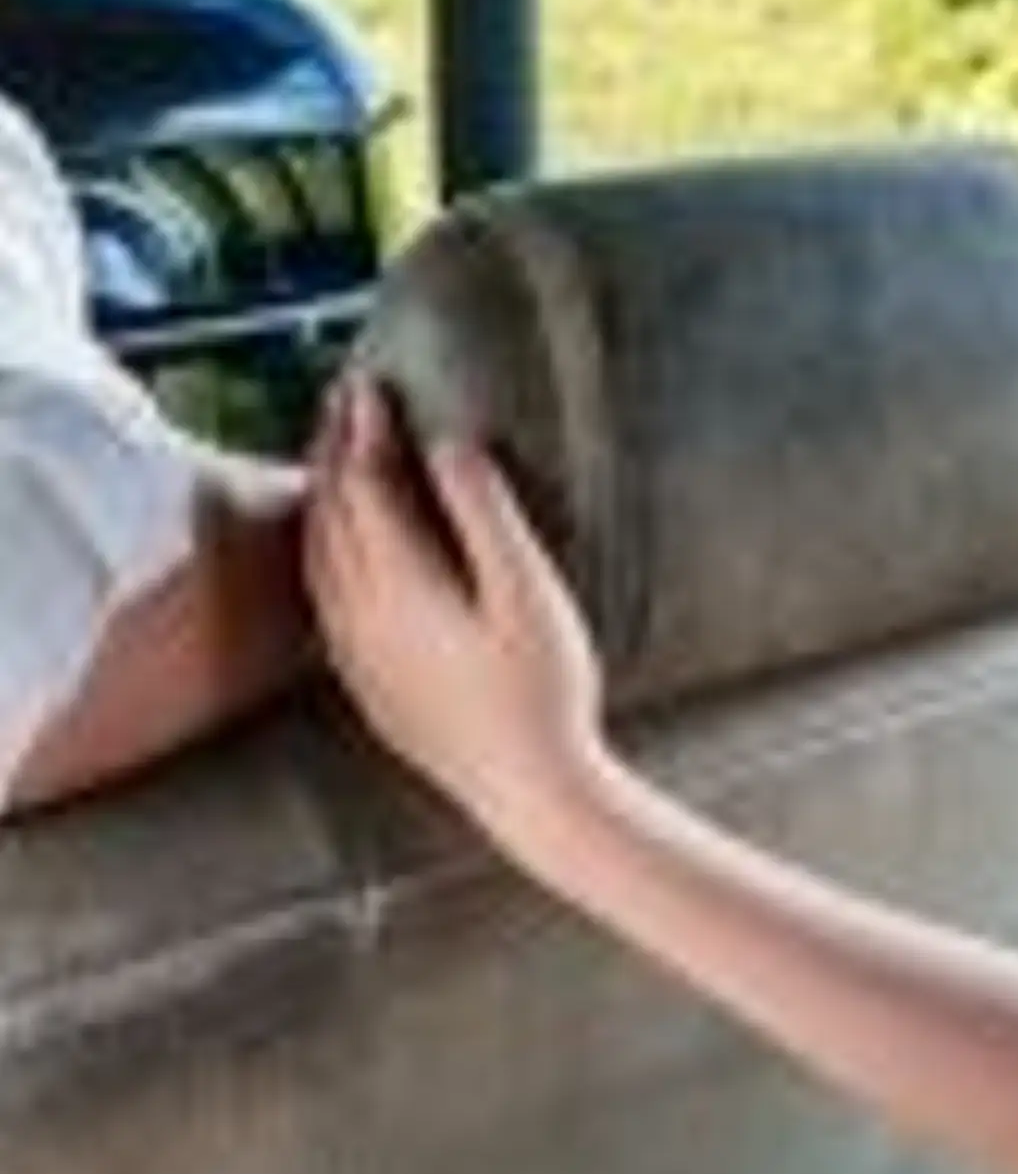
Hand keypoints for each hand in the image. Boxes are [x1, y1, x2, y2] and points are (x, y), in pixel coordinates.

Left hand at [304, 379, 610, 867]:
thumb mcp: (528, 590)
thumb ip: (485, 513)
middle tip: (343, 399)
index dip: (364, 430)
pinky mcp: (368, 684)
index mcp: (398, 588)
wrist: (530, 792)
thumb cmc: (543, 690)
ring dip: (322, 496)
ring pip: (318, 557)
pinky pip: (323, 597)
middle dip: (334, 451)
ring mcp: (357, 657)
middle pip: (330, 516)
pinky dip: (323, 548)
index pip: (363, 487)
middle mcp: (361, 620)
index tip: (370, 380)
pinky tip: (338, 548)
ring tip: (335, 455)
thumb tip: (450, 445)